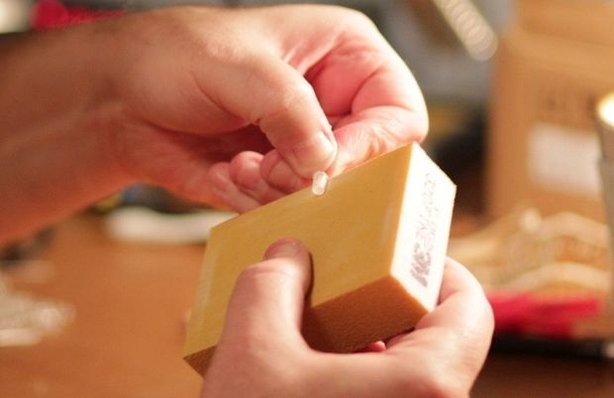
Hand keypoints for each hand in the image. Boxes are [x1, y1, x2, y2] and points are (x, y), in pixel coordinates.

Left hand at [103, 5, 427, 210]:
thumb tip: (325, 164)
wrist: (123, 100)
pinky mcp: (282, 177)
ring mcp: (308, 144)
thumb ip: (289, 111)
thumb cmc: (176, 58)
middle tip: (269, 166)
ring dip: (280, 190)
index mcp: (347, 56)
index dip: (371, 146)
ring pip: (331, 195)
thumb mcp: (237, 67)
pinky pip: (293, 209)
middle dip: (316, 175)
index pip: (399, 115)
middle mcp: (336, 104)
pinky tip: (225, 172)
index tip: (322, 163)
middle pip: (370, 164)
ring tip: (238, 164)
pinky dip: (258, 202)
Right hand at [201, 239, 493, 397]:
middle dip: (393, 300)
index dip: (442, 269)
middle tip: (352, 276)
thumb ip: (271, 283)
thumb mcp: (252, 348)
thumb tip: (290, 253)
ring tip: (325, 315)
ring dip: (374, 338)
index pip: (471, 311)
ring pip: (413, 373)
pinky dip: (364, 373)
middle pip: (438, 339)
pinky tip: (316, 364)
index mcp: (424, 389)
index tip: (408, 250)